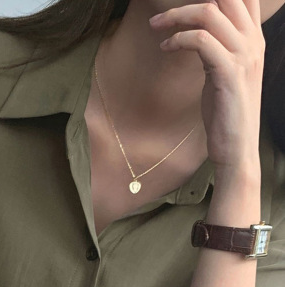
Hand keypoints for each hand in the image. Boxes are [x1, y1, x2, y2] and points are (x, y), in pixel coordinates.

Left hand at [149, 0, 265, 169]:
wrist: (237, 147)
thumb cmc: (226, 112)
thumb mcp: (225, 73)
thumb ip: (217, 49)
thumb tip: (197, 33)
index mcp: (255, 39)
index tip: (184, 4)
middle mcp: (254, 41)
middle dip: (188, 2)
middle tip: (161, 15)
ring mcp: (244, 55)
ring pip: (209, 12)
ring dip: (176, 16)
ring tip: (157, 27)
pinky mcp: (229, 73)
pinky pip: (199, 41)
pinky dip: (178, 39)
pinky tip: (166, 47)